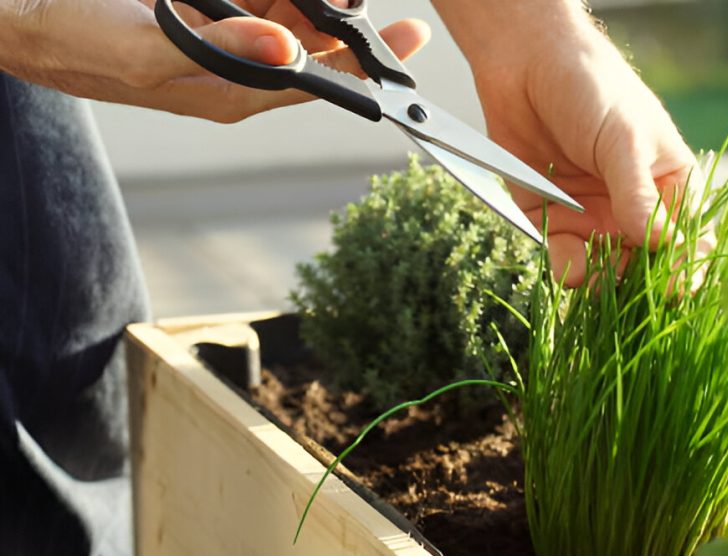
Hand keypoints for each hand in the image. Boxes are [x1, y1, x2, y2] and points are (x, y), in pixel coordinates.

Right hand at [0, 0, 429, 121]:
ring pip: (291, 17)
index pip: (316, 85)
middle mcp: (235, 71)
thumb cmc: (74, 40)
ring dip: (319, 0)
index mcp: (229, 93)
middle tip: (381, 2)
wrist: (23, 16)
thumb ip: (222, 52)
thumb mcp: (146, 47)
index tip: (408, 39)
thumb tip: (290, 54)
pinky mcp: (205, 14)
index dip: (366, 66)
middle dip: (352, 24)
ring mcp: (221, 39)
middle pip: (313, 49)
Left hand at [434, 4, 703, 286]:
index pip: (690, 238)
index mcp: (669, 185)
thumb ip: (637, 194)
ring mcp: (594, 217)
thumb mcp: (623, 139)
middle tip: (631, 291)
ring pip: (606, 269)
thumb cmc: (591, 88)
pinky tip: (569, 269)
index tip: (677, 286)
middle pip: (647, 264)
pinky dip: (567, 269)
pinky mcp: (552, 221)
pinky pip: (564, 258)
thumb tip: (659, 244)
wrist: (525, 64)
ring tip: (595, 277)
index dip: (687, 266)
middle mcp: (634, 209)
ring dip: (603, 280)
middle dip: (641, 282)